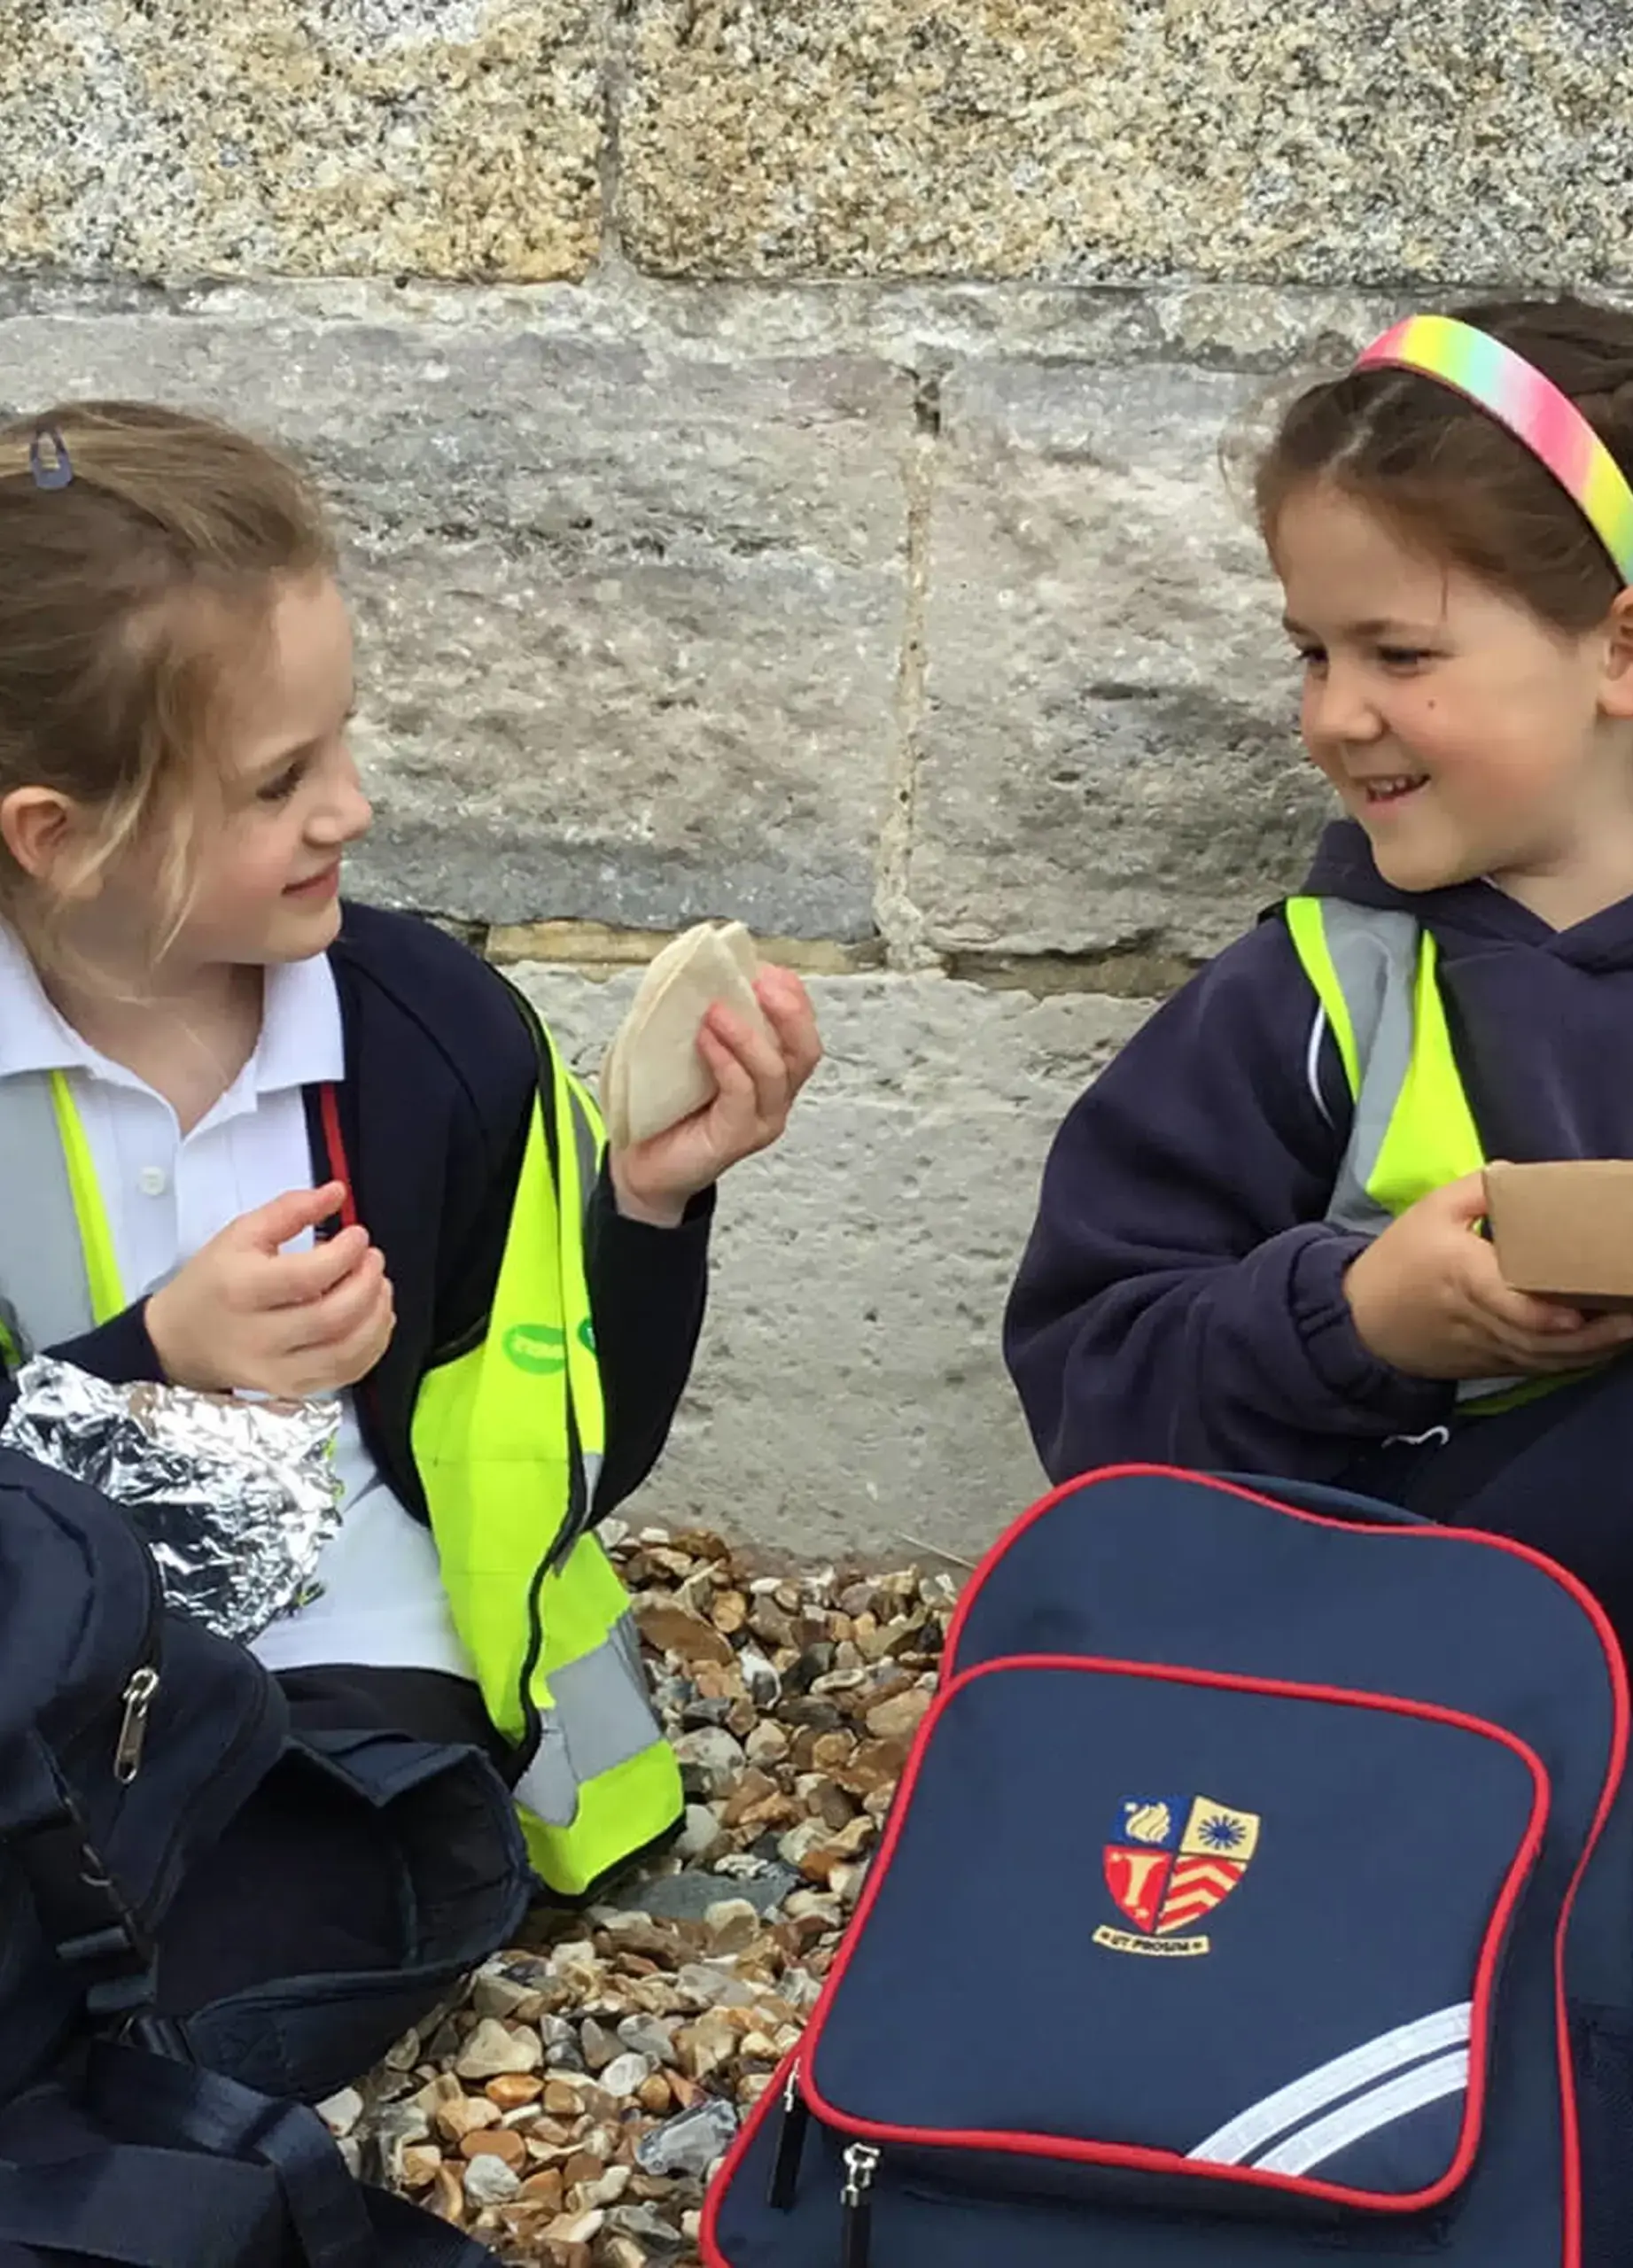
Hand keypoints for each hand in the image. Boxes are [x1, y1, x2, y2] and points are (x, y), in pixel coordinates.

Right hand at [146, 1183, 395, 1397]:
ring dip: (377, 1316)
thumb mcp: (240, 1234)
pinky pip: (345, 1374)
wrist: (178, 1341)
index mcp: (242, 1290)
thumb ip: (290, 1209)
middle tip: (374, 1260)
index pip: (308, 1277)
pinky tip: (373, 1319)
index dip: (345, 1254)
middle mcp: (259, 1337)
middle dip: (367, 1284)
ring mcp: (276, 1372)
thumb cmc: (213, 1281)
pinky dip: (371, 1346)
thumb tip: (338, 1192)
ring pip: (346, 1353)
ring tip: (379, 1287)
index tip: (358, 1236)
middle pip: (334, 1318)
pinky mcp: (290, 1391)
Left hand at [609, 965, 822, 1226]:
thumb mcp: (682, 1048)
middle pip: (807, 1050)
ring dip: (749, 1035)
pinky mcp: (738, 1138)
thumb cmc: (662, 1105)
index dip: (792, 995)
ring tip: (716, 1011)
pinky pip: (743, 1095)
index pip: (802, 1029)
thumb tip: (692, 969)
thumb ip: (697, 1015)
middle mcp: (776, 1096)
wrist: (640, 1165)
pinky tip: (705, 1041)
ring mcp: (761, 1120)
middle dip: (791, 1012)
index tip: (764, 968)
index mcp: (771, 1070)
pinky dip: (727, 1063)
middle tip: (761, 982)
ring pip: (777, 1072)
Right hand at [1344, 1170, 1632, 1380]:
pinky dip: (1578, 1361)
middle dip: (1598, 1333)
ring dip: (1596, 1350)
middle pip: (1545, 1338)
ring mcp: (1491, 1350)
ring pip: (1550, 1359)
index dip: (1549, 1316)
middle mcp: (1483, 1321)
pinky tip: (1609, 1345)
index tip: (1584, 1310)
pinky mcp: (1494, 1366)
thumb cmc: (1400, 1260)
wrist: (1361, 1323)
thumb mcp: (1430, 1211)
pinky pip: (1543, 1367)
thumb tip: (1526, 1177)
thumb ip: (1478, 1190)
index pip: (1511, 1305)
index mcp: (1465, 1278)